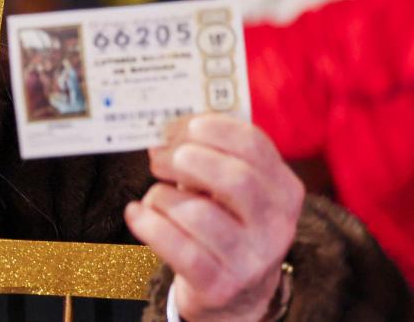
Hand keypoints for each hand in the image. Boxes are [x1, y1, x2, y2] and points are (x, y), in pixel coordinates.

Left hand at [125, 114, 303, 320]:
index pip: (253, 144)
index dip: (210, 128)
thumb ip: (209, 155)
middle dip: (186, 159)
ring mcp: (250, 259)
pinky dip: (148, 224)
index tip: (178, 127)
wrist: (236, 295)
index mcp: (284, 189)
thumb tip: (164, 129)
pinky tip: (137, 213)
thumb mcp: (231, 189)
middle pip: (235, 178)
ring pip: (197, 213)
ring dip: (162, 196)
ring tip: (155, 197)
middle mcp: (276, 225)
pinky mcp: (220, 285)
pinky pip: (177, 247)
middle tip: (158, 159)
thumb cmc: (225, 223)